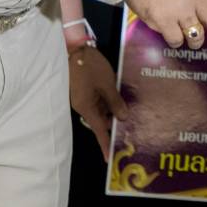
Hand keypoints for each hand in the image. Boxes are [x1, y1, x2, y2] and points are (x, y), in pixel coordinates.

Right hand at [68, 46, 125, 160]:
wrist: (73, 48)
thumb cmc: (90, 67)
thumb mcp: (106, 84)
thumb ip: (115, 102)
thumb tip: (122, 118)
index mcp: (87, 108)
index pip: (98, 131)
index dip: (105, 144)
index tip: (109, 158)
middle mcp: (83, 106)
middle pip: (100, 120)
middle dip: (114, 122)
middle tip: (133, 125)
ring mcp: (83, 98)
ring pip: (100, 109)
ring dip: (112, 110)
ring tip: (131, 110)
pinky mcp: (84, 89)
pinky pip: (98, 100)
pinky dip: (108, 100)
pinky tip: (120, 97)